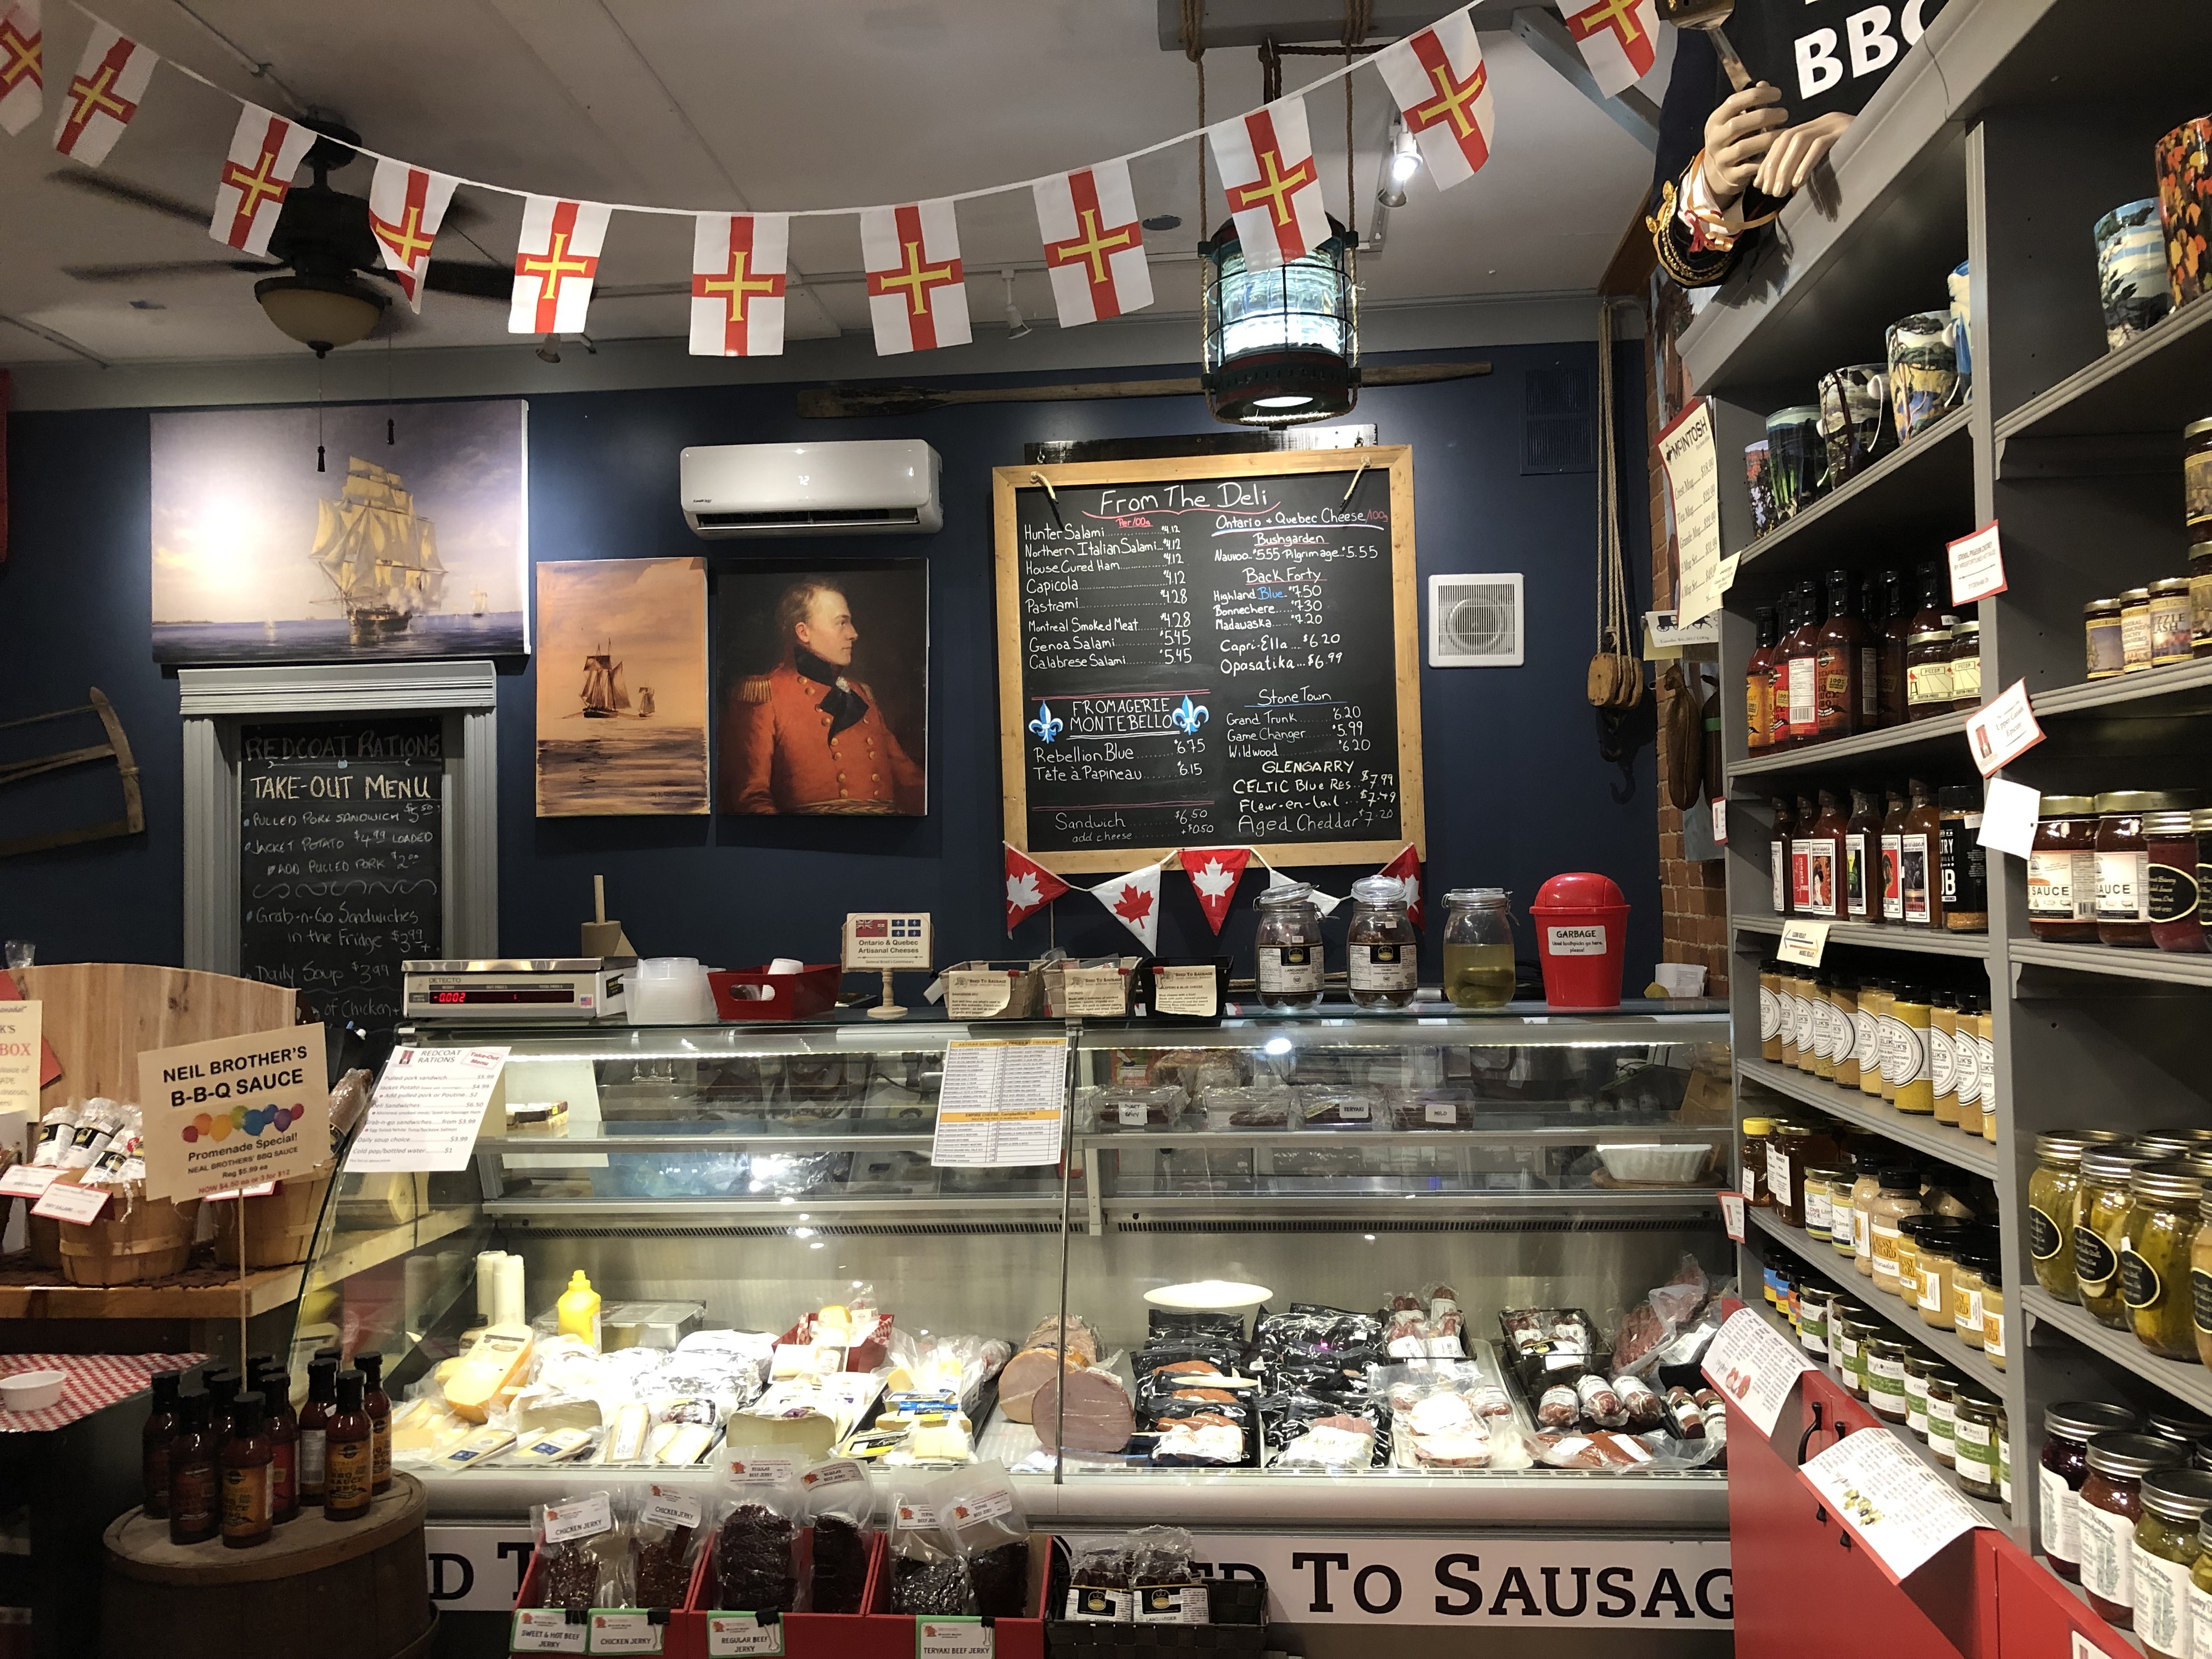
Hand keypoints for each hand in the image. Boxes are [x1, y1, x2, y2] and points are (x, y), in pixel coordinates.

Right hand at [1698, 83, 1787, 206]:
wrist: (1716, 173)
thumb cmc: (1732, 139)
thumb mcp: (1735, 119)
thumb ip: (1749, 102)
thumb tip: (1764, 83)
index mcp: (1715, 121)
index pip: (1733, 103)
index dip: (1757, 95)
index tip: (1778, 94)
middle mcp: (1715, 139)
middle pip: (1738, 124)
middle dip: (1765, 117)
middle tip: (1785, 113)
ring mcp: (1721, 159)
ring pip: (1744, 147)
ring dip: (1768, 138)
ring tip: (1785, 132)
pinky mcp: (1730, 176)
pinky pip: (1749, 168)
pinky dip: (1765, 161)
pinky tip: (1778, 153)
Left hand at [1754, 111, 1853, 198]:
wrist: (1892, 145)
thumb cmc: (1857, 162)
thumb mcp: (1826, 164)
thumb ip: (1804, 168)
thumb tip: (1775, 187)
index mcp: (1816, 126)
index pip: (1782, 139)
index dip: (1768, 161)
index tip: (1759, 184)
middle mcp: (1825, 120)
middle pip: (1787, 138)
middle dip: (1774, 166)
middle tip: (1769, 191)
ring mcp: (1837, 123)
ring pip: (1800, 140)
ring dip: (1786, 168)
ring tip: (1780, 192)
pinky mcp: (1847, 131)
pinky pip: (1820, 145)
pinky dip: (1805, 165)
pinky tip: (1798, 184)